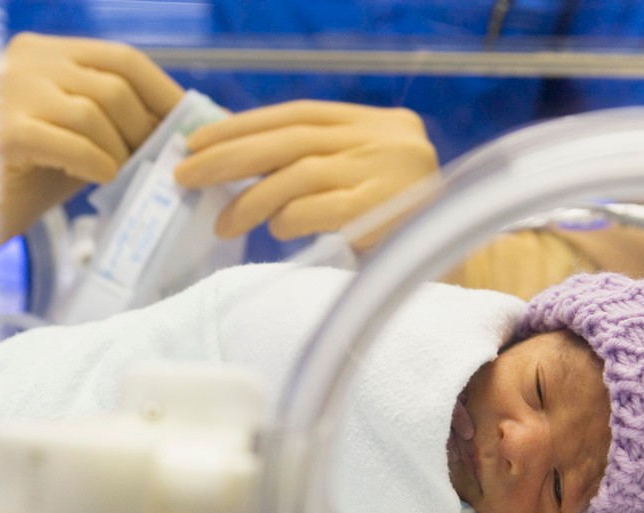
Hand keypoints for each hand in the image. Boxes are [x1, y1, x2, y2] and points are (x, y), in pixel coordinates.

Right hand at [0, 33, 184, 247]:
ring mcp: (8, 91)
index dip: (163, 92)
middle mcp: (22, 59)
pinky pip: (74, 144)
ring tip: (121, 174)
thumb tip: (186, 120)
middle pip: (114, 85)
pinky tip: (99, 181)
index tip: (190, 124)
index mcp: (44, 50)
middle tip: (154, 161)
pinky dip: (98, 166)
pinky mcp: (1, 131)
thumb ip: (118, 117)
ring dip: (120, 152)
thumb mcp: (82, 132)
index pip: (122, 58)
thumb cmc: (34, 172)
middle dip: (143, 129)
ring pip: (95, 113)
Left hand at [173, 100, 438, 250]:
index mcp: (379, 124)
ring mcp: (387, 173)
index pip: (299, 114)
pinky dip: (289, 218)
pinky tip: (274, 231)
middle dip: (231, 156)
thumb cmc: (402, 229)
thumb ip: (321, 162)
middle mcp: (386, 139)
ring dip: (251, 199)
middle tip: (187, 174)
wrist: (456, 267)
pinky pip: (319, 208)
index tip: (199, 140)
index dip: (244, 125)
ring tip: (222, 223)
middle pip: (291, 139)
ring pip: (299, 173)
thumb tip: (240, 163)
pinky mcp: (385, 212)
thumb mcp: (368, 178)